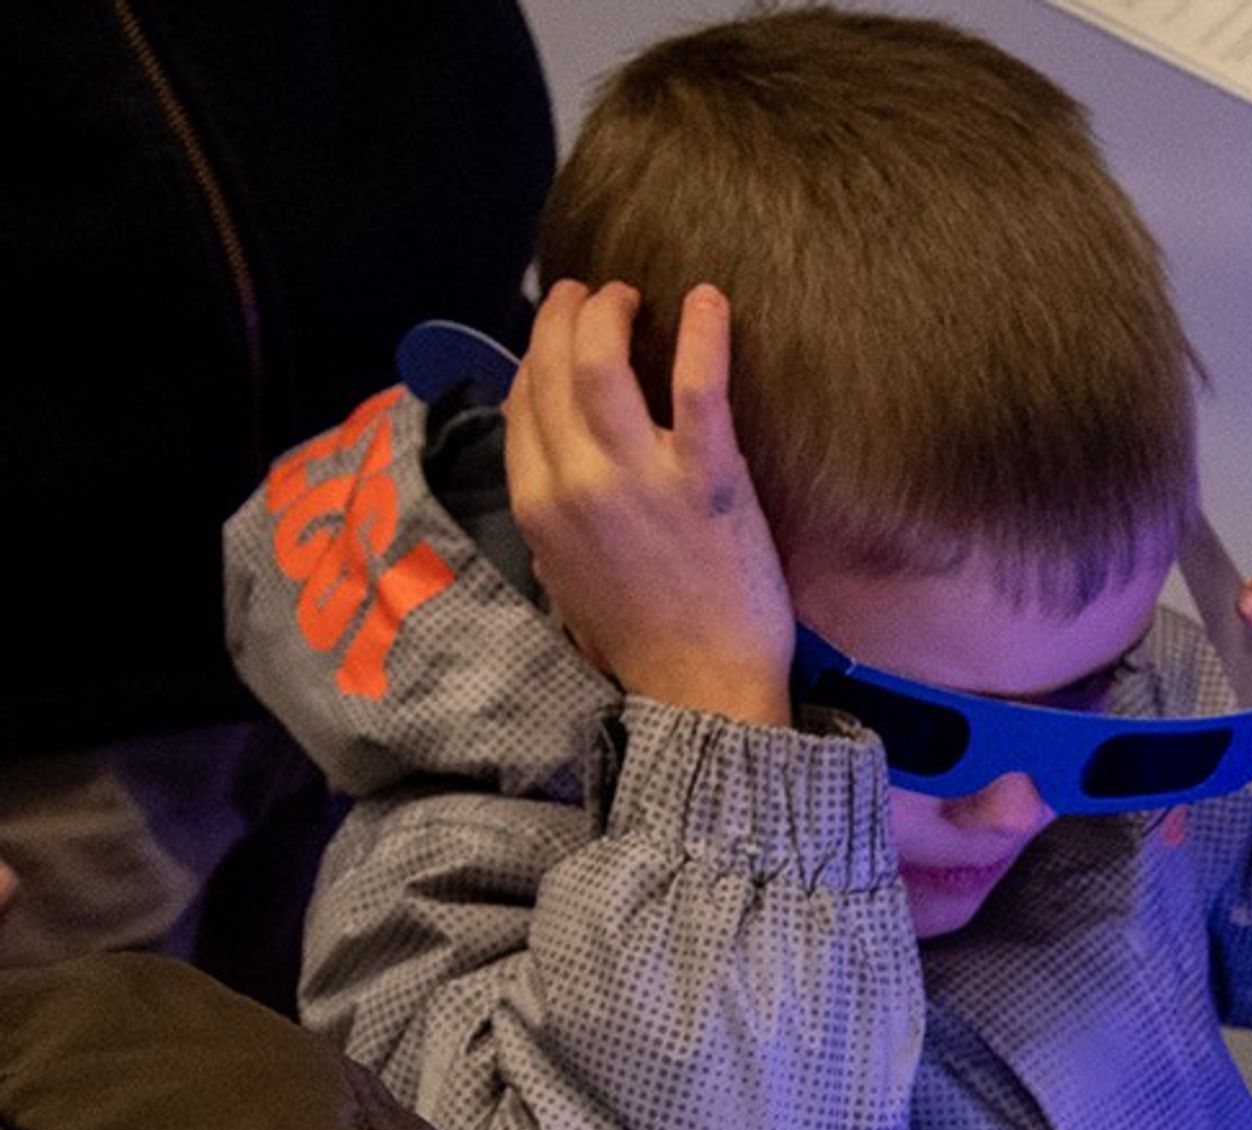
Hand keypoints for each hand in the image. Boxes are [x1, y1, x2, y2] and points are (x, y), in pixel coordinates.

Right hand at [506, 278, 797, 724]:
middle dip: (566, 314)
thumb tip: (550, 476)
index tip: (558, 338)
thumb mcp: (565, 585)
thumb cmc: (640, 647)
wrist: (703, 692)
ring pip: (604, 359)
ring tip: (633, 295)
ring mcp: (640, 478)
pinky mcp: (708, 478)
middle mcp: (576, 483)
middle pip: (553, 366)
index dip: (537, 356)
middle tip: (593, 295)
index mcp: (538, 507)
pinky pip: (698, 383)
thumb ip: (550, 524)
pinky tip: (709, 299)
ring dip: (612, 310)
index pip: (523, 402)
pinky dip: (703, 331)